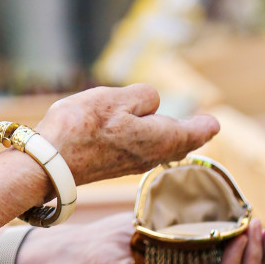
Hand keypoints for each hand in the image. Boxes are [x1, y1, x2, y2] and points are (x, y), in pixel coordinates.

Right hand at [34, 84, 219, 186]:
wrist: (51, 162)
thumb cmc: (84, 127)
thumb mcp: (117, 98)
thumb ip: (143, 97)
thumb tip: (153, 104)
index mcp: (160, 138)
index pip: (193, 133)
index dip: (204, 125)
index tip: (214, 122)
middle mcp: (150, 156)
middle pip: (179, 145)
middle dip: (191, 135)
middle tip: (203, 127)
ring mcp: (130, 164)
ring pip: (161, 149)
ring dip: (171, 139)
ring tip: (177, 130)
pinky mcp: (111, 166)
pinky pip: (143, 153)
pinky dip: (151, 143)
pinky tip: (143, 138)